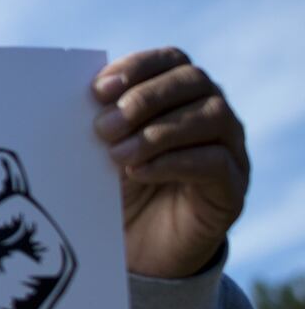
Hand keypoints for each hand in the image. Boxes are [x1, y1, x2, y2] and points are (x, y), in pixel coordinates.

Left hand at [93, 48, 247, 278]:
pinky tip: (139, 173)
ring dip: (159, 132)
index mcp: (180, 93)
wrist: (139, 247)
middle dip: (145, 99)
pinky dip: (174, 162)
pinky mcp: (232, 188)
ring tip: (118, 155)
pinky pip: (216, 162)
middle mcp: (212, 112)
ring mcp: (229, 148)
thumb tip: (75, 99)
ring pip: (211, 117)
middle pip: (193, 81)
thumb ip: (99, 122)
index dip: (138, 68)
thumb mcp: (102, 151)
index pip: (170, 60)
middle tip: (105, 127)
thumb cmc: (119, 188)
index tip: (99, 89)